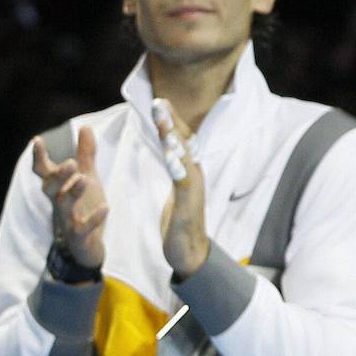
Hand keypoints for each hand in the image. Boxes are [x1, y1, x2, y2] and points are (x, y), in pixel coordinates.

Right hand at [32, 127, 107, 269]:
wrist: (86, 246)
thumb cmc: (83, 206)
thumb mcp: (87, 176)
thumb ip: (86, 154)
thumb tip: (85, 126)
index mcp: (59, 188)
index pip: (44, 172)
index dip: (39, 158)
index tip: (37, 140)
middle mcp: (59, 203)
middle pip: (50, 189)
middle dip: (58, 176)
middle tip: (70, 162)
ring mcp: (68, 220)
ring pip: (64, 207)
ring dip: (73, 192)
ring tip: (85, 179)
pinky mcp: (80, 236)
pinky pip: (82, 228)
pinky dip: (93, 219)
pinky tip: (105, 208)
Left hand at [152, 99, 209, 279]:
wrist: (192, 254)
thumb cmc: (181, 225)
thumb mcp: (178, 193)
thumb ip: (177, 172)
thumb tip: (174, 154)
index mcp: (189, 172)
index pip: (180, 141)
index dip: (171, 121)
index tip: (160, 101)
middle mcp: (195, 176)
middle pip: (184, 143)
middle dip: (172, 122)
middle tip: (160, 102)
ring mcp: (194, 190)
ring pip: (184, 158)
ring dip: (174, 139)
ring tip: (163, 123)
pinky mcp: (189, 205)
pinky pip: (183, 182)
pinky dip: (178, 167)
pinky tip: (170, 155)